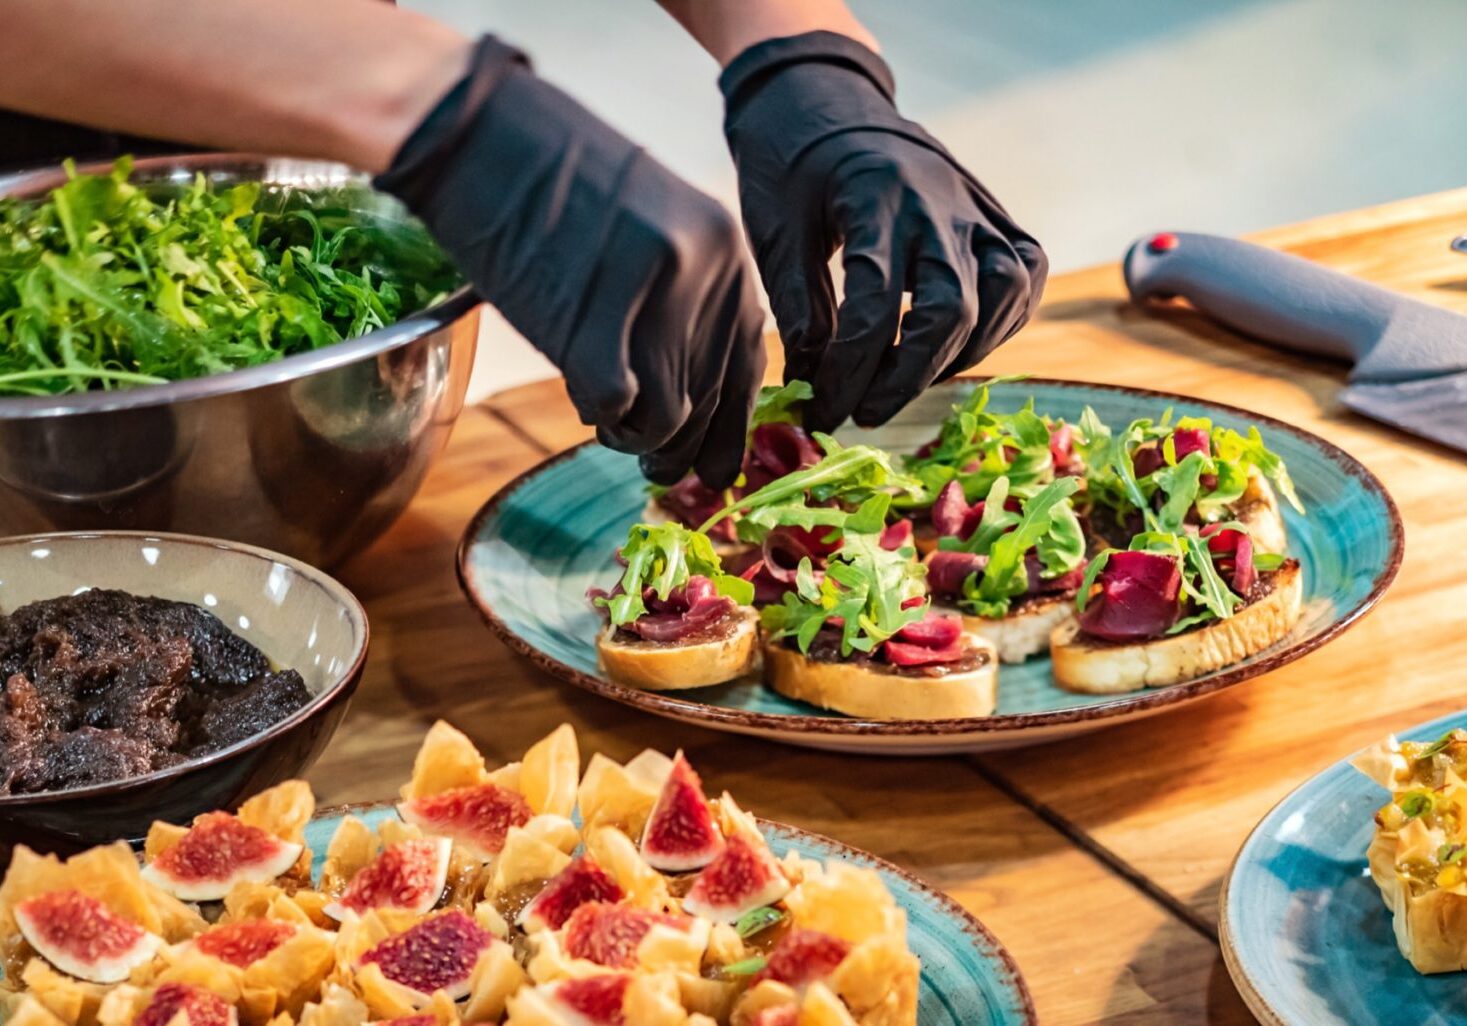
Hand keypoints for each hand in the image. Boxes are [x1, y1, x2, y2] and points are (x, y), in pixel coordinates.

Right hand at [376, 37, 766, 487]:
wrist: (480, 133)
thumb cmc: (554, 176)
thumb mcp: (653, 223)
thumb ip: (685, 294)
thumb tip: (693, 388)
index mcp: (726, 248)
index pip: (747, 361)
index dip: (732, 423)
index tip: (716, 463)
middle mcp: (706, 272)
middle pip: (711, 398)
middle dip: (685, 448)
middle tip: (658, 472)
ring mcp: (653, 297)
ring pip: (668, 415)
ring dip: (638, 437)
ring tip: (611, 427)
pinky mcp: (594, 320)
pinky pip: (615, 407)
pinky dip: (599, 416)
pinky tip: (584, 400)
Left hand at [720, 32, 1045, 431]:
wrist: (827, 98)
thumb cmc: (791, 165)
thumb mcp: (775, 231)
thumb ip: (798, 307)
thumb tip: (813, 382)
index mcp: (874, 200)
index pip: (873, 308)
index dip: (848, 373)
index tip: (823, 410)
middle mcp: (937, 202)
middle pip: (950, 311)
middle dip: (906, 377)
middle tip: (862, 411)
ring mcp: (973, 205)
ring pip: (1002, 294)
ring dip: (959, 353)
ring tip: (906, 378)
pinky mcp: (993, 211)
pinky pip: (1024, 273)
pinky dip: (1002, 320)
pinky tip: (955, 344)